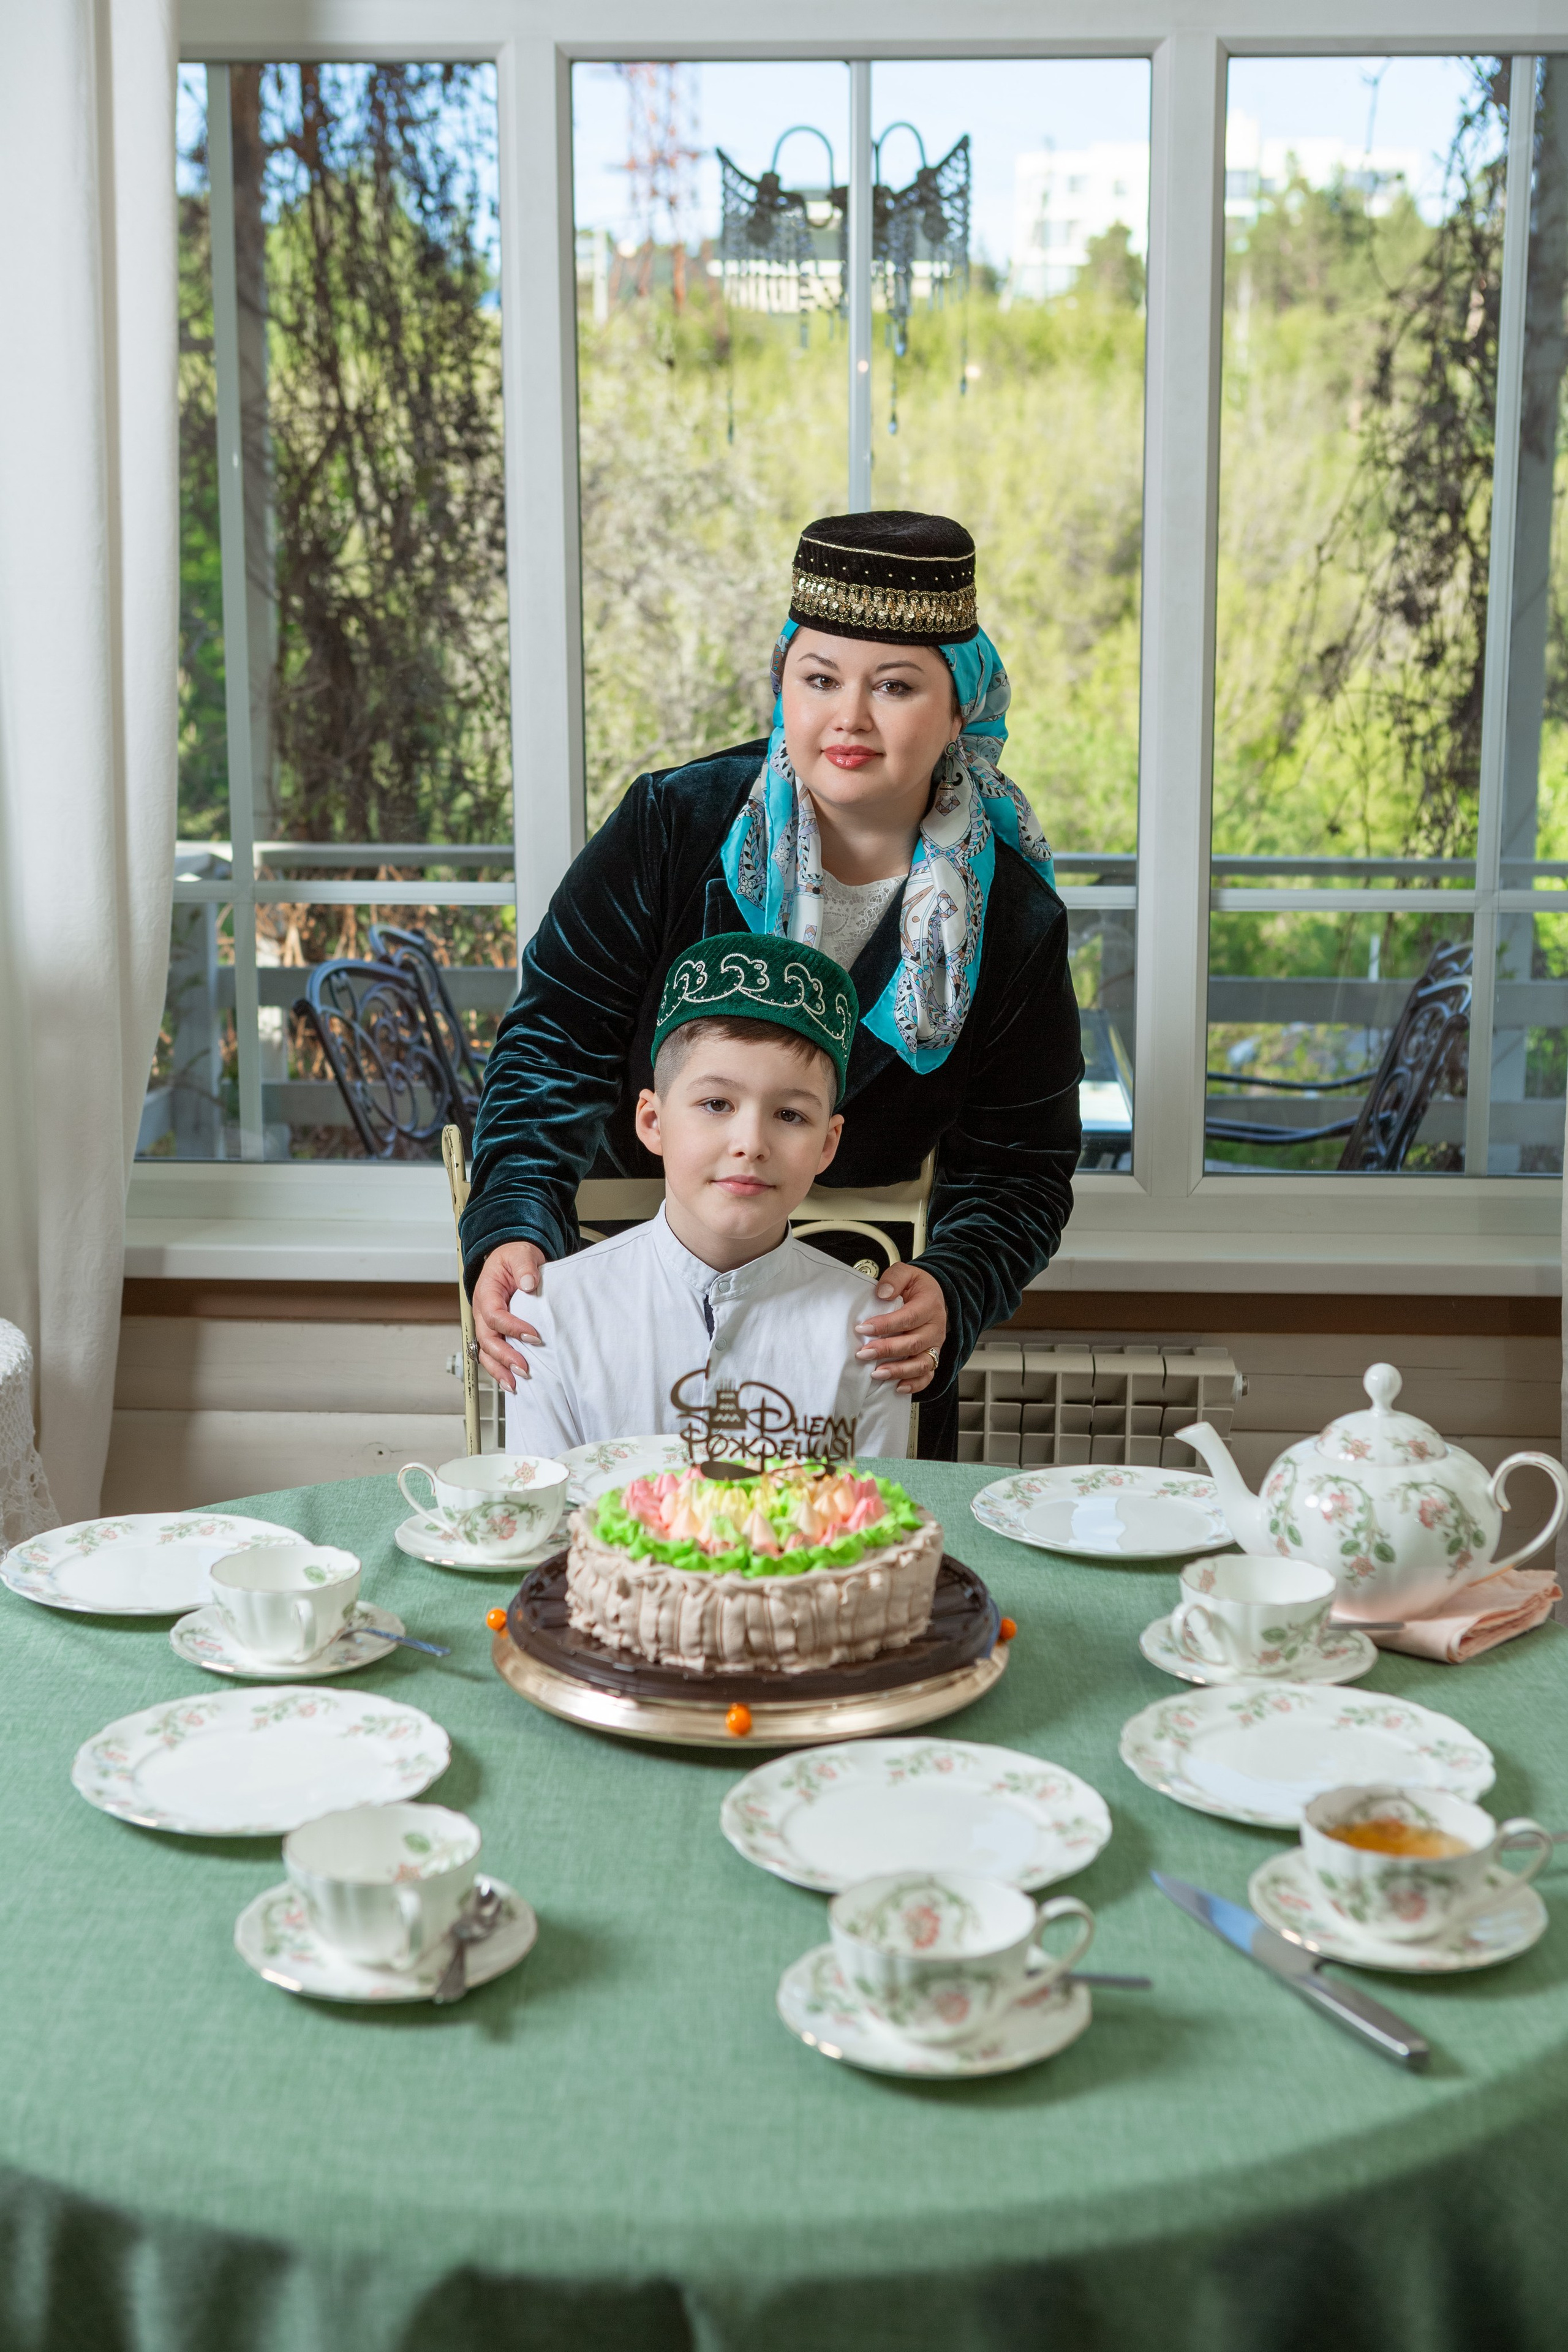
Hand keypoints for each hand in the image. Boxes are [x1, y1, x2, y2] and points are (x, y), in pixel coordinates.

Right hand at [471, 1241, 546, 1391]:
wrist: (512, 1259)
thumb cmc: (514, 1257)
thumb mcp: (521, 1254)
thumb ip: (525, 1267)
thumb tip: (529, 1284)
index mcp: (486, 1292)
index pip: (495, 1315)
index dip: (513, 1328)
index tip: (534, 1336)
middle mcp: (482, 1311)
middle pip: (487, 1339)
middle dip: (504, 1356)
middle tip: (524, 1368)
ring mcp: (486, 1323)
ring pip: (485, 1351)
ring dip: (499, 1370)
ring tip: (515, 1384)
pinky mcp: (495, 1331)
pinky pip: (492, 1353)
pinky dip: (499, 1369)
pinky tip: (511, 1382)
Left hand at [854, 1264, 948, 1394]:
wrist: (934, 1296)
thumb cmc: (916, 1287)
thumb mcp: (907, 1273)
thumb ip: (894, 1278)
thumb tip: (882, 1292)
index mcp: (929, 1305)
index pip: (908, 1317)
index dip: (885, 1325)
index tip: (863, 1328)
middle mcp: (935, 1328)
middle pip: (913, 1344)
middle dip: (886, 1350)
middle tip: (863, 1353)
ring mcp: (935, 1346)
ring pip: (922, 1364)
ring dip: (898, 1371)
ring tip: (876, 1373)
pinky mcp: (933, 1358)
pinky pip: (928, 1375)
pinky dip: (914, 1384)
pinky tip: (897, 1387)